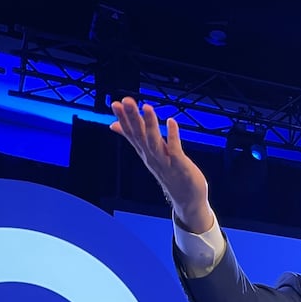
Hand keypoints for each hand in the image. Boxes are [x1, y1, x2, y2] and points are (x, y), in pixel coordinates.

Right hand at [109, 97, 213, 232]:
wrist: (187, 200)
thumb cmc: (170, 173)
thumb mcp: (149, 154)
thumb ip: (135, 138)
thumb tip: (113, 125)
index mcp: (145, 153)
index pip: (131, 134)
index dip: (123, 119)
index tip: (116, 104)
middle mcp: (152, 157)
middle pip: (140, 136)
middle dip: (133, 118)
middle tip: (126, 101)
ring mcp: (165, 162)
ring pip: (154, 142)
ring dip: (150, 125)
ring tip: (147, 107)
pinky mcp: (180, 166)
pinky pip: (174, 150)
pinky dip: (172, 136)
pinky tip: (171, 121)